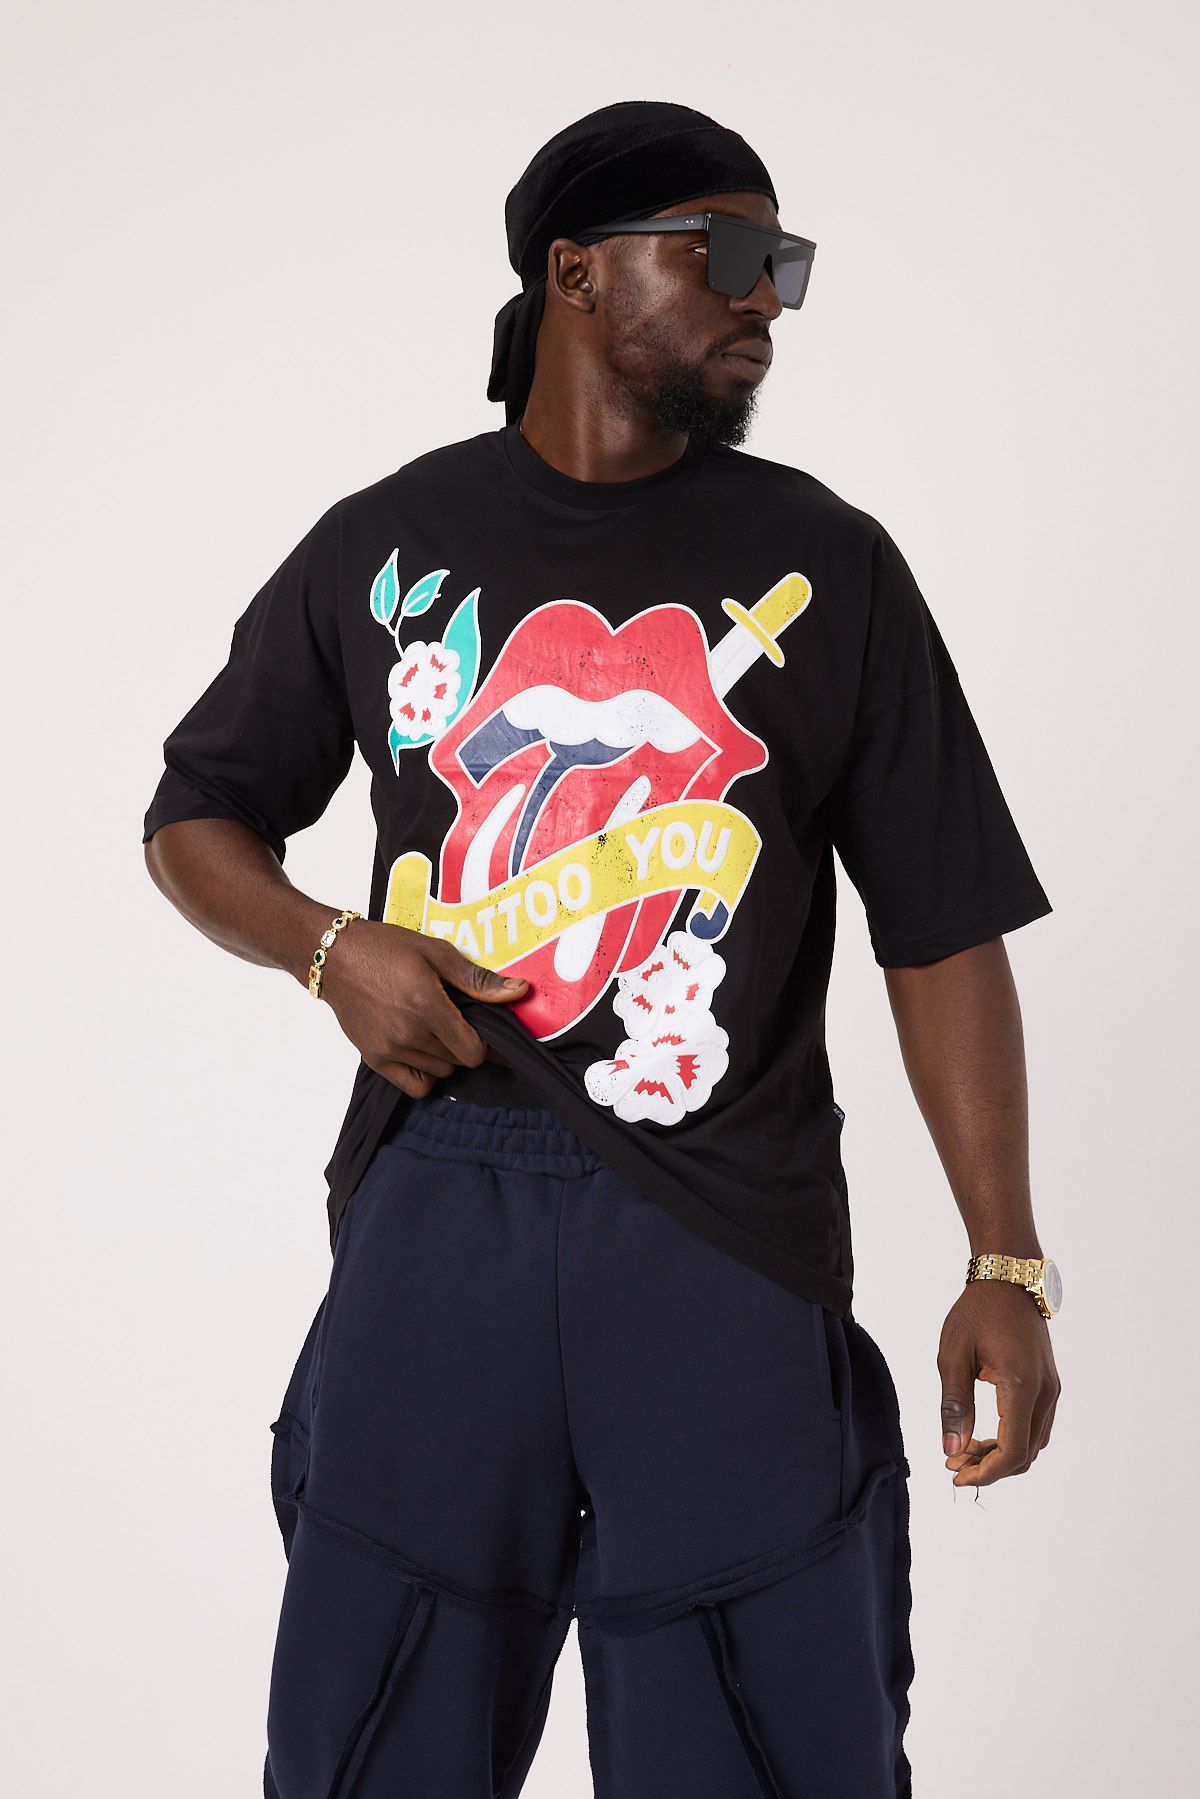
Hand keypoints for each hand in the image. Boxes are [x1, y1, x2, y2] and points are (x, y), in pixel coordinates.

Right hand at [319, 920, 528, 1098]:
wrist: (334, 957)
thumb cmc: (384, 948)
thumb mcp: (436, 953)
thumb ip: (477, 979)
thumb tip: (519, 991)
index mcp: (426, 1005)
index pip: (474, 1051)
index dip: (485, 1043)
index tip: (482, 1028)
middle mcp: (408, 1033)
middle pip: (459, 1062)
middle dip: (465, 1045)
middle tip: (455, 1021)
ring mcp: (389, 1049)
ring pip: (440, 1073)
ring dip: (446, 1057)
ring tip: (433, 1028)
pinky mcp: (374, 1059)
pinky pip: (415, 1086)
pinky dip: (426, 1075)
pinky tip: (422, 1050)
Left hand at [937, 1280, 1060, 1486]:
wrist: (1008, 1278)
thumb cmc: (977, 1312)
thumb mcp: (953, 1356)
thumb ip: (954, 1405)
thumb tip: (951, 1450)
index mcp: (1021, 1386)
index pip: (1012, 1451)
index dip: (985, 1473)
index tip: (954, 1473)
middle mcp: (1045, 1392)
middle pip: (1026, 1454)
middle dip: (989, 1468)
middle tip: (953, 1461)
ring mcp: (1051, 1389)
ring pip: (1033, 1443)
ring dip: (1001, 1455)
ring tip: (964, 1449)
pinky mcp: (1049, 1384)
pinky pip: (1036, 1426)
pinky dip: (1012, 1439)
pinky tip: (983, 1434)